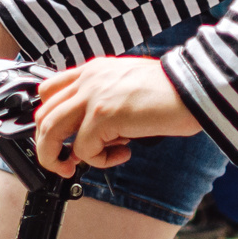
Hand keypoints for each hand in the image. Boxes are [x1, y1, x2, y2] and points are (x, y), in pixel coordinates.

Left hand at [33, 56, 197, 174]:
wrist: (194, 87)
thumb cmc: (170, 90)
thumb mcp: (127, 87)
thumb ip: (104, 103)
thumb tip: (88, 138)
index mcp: (92, 70)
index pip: (49, 91)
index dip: (49, 119)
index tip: (61, 139)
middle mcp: (87, 79)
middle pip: (43, 114)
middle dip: (47, 145)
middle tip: (64, 162)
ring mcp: (93, 96)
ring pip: (50, 131)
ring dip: (56, 157)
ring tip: (73, 168)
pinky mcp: (103, 115)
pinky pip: (83, 150)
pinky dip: (99, 161)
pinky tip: (123, 153)